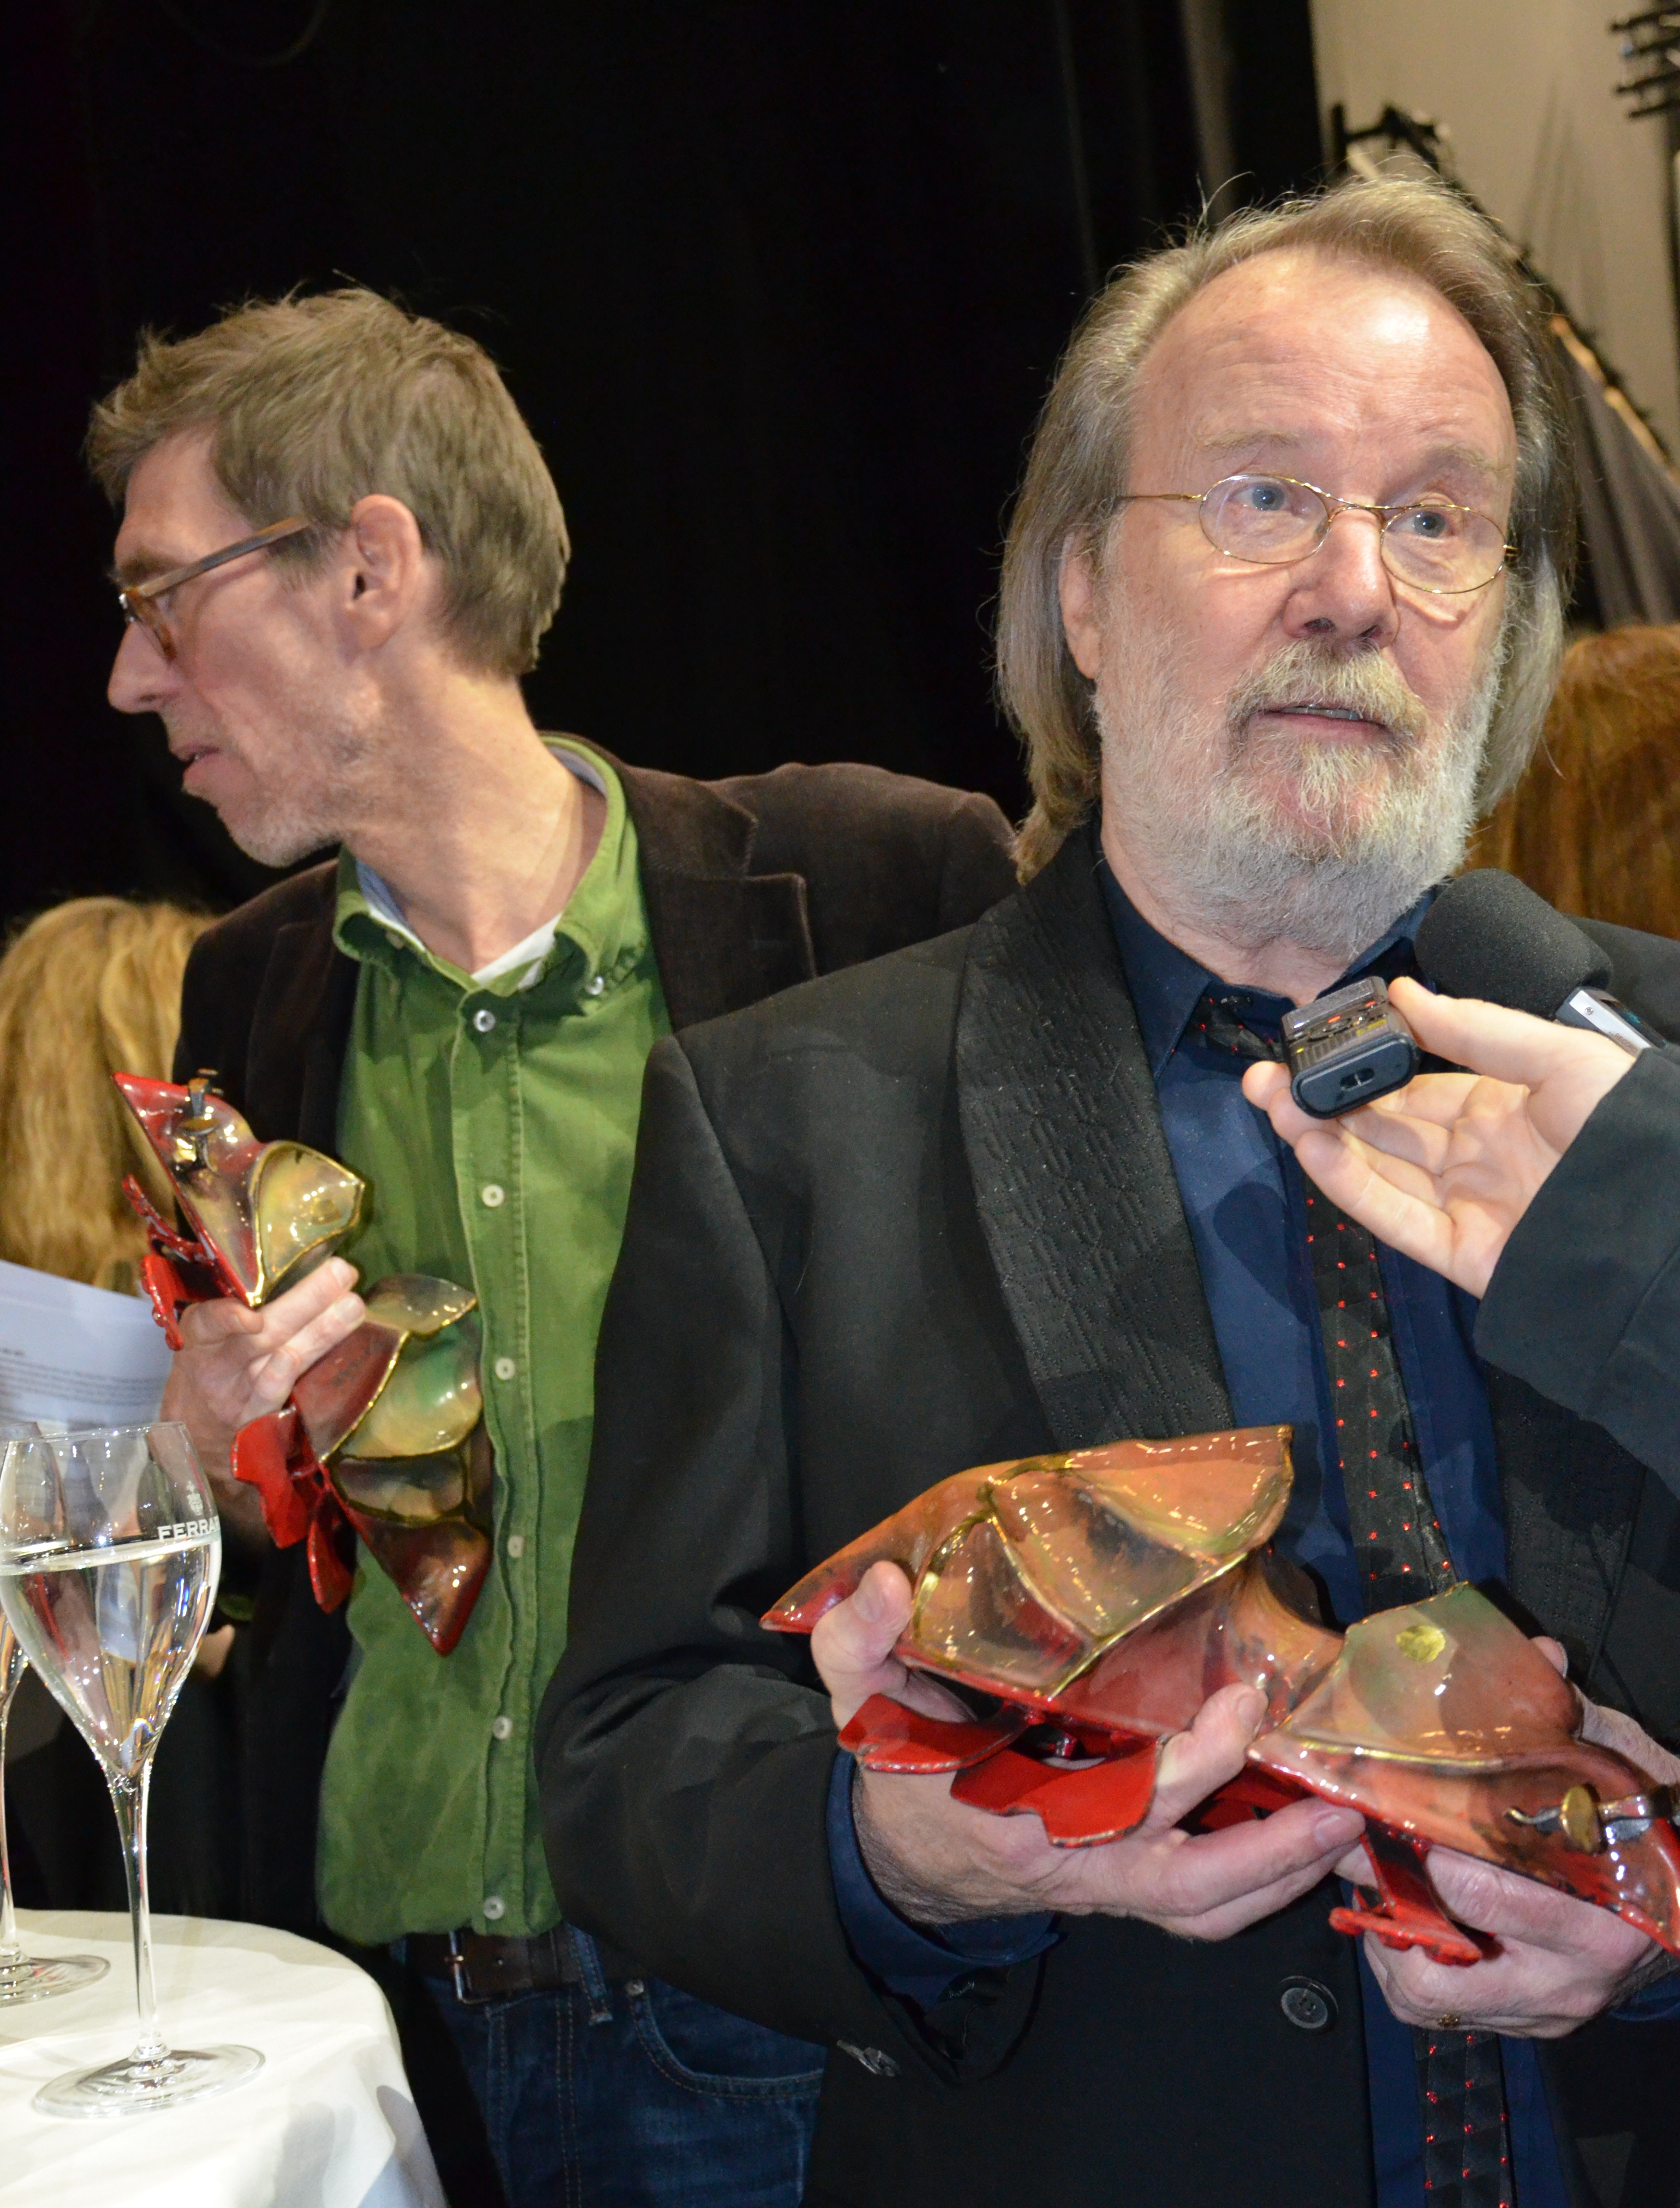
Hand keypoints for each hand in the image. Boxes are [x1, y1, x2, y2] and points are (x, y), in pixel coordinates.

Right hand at [160, 1257, 364, 1542]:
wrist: (193, 1437)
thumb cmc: (208, 1370)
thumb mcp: (207, 1339)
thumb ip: (236, 1308)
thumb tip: (300, 1268)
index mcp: (200, 1340)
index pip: (207, 1324)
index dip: (226, 1319)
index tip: (250, 1317)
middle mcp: (217, 1368)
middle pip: (261, 1336)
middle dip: (305, 1301)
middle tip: (342, 1272)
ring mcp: (240, 1396)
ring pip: (283, 1358)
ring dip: (322, 1331)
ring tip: (354, 1306)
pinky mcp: (259, 1419)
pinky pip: (282, 1395)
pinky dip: (300, 1376)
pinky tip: (327, 1353)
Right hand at [813, 1561, 1363, 1932]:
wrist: (905, 1857)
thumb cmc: (900, 1772)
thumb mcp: (864, 1704)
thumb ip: (860, 1642)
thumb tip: (885, 1583)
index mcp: (1021, 1822)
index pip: (1117, 1807)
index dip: (1185, 1769)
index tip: (1234, 1708)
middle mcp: (1079, 1866)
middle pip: (1185, 1877)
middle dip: (1260, 1840)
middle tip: (1325, 1786)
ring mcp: (1111, 1885)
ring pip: (1208, 1908)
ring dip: (1283, 1875)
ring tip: (1347, 1823)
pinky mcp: (1132, 1885)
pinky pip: (1207, 1907)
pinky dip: (1264, 1884)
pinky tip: (1311, 1839)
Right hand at [1241, 977, 1634, 1295]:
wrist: (1662, 1221)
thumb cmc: (1627, 1131)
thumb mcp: (1560, 1057)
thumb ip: (1479, 1029)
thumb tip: (1407, 995)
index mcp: (1501, 1107)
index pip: (1414, 1085)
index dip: (1365, 1066)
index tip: (1321, 1044)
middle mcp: (1475, 1156)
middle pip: (1382, 1128)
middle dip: (1322, 1101)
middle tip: (1269, 1076)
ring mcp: (1464, 1204)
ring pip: (1375, 1169)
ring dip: (1318, 1136)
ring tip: (1272, 1102)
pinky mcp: (1458, 1251)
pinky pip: (1392, 1216)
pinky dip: (1345, 1183)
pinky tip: (1310, 1147)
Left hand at [1342, 1636, 1677, 2033]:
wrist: (1673, 1904)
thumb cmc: (1629, 1825)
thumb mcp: (1613, 1766)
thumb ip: (1570, 1717)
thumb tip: (1540, 1654)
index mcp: (1599, 1906)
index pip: (1492, 1886)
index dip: (1425, 1849)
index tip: (1372, 1810)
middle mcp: (1572, 1969)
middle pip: (1447, 1939)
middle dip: (1383, 1882)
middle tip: (1343, 1834)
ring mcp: (1543, 2005)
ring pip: (1430, 1989)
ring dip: (1384, 1934)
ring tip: (1364, 1877)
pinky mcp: (1518, 2023)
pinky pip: (1435, 2005)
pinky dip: (1400, 1960)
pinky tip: (1392, 1914)